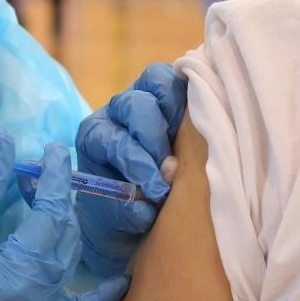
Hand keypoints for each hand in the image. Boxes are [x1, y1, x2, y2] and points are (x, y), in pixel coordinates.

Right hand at [0, 135, 130, 300]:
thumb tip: (7, 140)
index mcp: (21, 273)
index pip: (50, 216)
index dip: (54, 178)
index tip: (56, 150)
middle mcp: (38, 295)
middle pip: (64, 236)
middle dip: (55, 199)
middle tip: (34, 171)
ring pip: (69, 259)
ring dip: (64, 226)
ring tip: (42, 197)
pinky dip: (97, 297)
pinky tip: (122, 284)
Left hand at [75, 62, 187, 277]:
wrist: (136, 212)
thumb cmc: (123, 214)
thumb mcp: (118, 220)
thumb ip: (126, 211)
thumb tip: (147, 204)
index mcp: (94, 137)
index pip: (114, 140)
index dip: (137, 163)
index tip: (158, 190)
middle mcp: (116, 112)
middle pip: (134, 104)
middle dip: (155, 137)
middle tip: (172, 170)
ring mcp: (145, 96)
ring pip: (158, 80)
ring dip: (177, 109)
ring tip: (193, 140)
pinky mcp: (172, 93)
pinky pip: (182, 79)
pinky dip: (193, 94)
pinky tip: (205, 121)